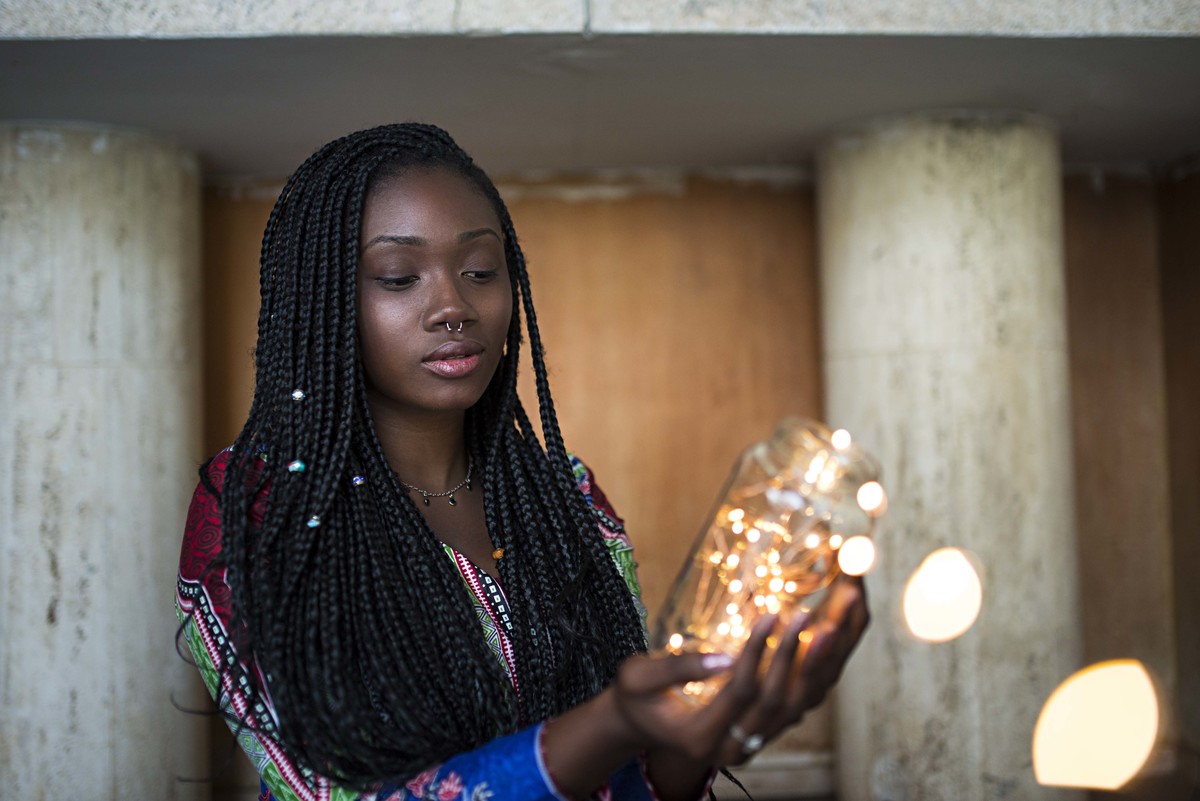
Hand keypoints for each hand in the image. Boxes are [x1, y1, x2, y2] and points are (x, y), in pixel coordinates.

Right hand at [614, 574, 868, 766]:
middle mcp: (732, 748)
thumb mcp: (639, 678)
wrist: (642, 725)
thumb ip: (676, 668)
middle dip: (796, 656)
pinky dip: (817, 674)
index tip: (770, 614)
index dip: (757, 652)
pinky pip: (799, 706)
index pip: (740, 692)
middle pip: (776, 702)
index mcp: (700, 737)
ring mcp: (752, 744)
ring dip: (816, 665)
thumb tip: (723, 657)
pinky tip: (828, 640)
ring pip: (796, 707)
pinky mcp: (764, 733)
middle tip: (810, 616)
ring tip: (832, 625)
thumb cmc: (637, 698)